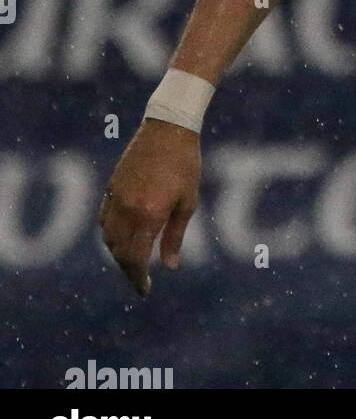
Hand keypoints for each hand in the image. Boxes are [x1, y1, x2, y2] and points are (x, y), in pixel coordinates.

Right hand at [99, 119, 201, 296]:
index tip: (144, 291)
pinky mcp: (111, 186)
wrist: (169, 127)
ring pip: (107, 237)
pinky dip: (109, 234)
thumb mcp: (188, 201)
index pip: (136, 258)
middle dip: (128, 270)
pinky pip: (103, 219)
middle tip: (140, 280)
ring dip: (117, 254)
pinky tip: (121, 238)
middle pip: (119, 251)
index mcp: (149, 214)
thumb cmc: (186, 163)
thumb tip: (169, 266)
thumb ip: (175, 236)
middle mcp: (128, 209)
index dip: (138, 278)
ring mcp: (116, 197)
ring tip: (132, 261)